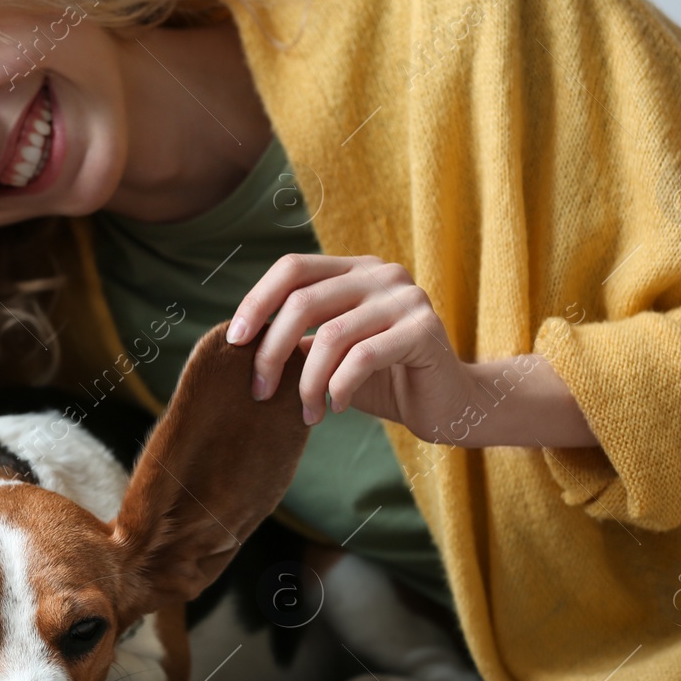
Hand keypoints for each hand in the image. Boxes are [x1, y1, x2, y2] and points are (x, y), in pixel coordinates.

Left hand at [225, 254, 598, 447]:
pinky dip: (339, 387)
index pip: (292, 268)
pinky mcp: (424, 329)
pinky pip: (363, 357)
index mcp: (353, 270)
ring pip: (330, 336)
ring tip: (307, 412)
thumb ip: (298, 339)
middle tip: (261, 392)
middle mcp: (380, 273)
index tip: (233, 341)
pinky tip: (335, 407)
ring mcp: (405, 297)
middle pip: (303, 301)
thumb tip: (240, 343)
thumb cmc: (382, 381)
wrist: (447, 405)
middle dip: (271, 351)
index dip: (256, 300)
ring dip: (308, 382)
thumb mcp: (331, 355)